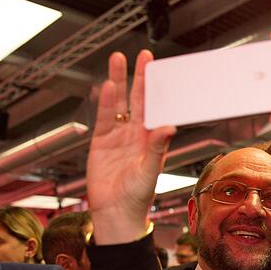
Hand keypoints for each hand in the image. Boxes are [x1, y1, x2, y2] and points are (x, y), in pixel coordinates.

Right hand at [87, 51, 175, 243]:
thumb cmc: (137, 197)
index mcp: (152, 140)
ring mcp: (118, 137)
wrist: (115, 213)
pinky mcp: (101, 142)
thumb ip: (157, 148)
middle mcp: (136, 135)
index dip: (158, 89)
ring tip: (118, 60)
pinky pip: (104, 117)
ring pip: (119, 103)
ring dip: (120, 82)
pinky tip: (107, 86)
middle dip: (140, 77)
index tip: (160, 70)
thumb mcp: (149, 171)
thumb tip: (169, 127)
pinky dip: (105, 102)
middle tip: (143, 56)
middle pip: (139, 99)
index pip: (156, 108)